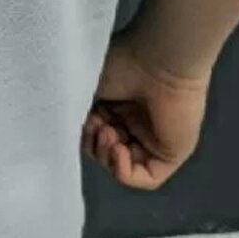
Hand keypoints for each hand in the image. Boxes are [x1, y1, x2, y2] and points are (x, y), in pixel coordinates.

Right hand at [81, 26, 209, 191]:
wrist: (158, 59)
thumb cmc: (125, 62)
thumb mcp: (90, 88)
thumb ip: (79, 112)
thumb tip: (66, 131)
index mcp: (120, 107)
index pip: (97, 136)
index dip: (86, 134)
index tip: (85, 118)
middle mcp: (138, 124)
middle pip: (108, 153)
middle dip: (95, 145)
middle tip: (99, 125)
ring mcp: (156, 141)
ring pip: (124, 167)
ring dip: (107, 157)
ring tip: (109, 133)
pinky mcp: (172, 153)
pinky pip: (146, 178)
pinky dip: (125, 171)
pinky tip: (119, 150)